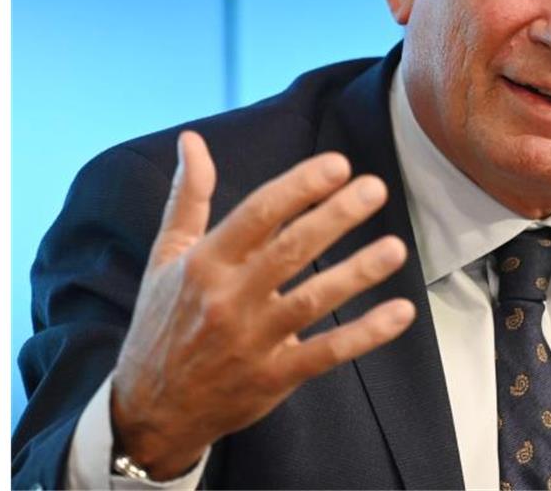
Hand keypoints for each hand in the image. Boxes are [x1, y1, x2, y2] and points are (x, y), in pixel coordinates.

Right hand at [110, 130, 414, 479]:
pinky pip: (326, 353)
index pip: (257, 214)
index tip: (339, 165)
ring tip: (397, 247)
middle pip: (289, 251)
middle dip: (335, 217)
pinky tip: (401, 312)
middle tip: (375, 189)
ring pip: (312, 301)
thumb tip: (191, 139)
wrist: (150, 410)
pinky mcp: (273, 378)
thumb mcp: (167, 256)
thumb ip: (187, 197)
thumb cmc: (163, 321)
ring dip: (357, 272)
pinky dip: (366, 334)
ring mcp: (251, 341)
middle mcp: (227, 299)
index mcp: (205, 263)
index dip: (299, 187)